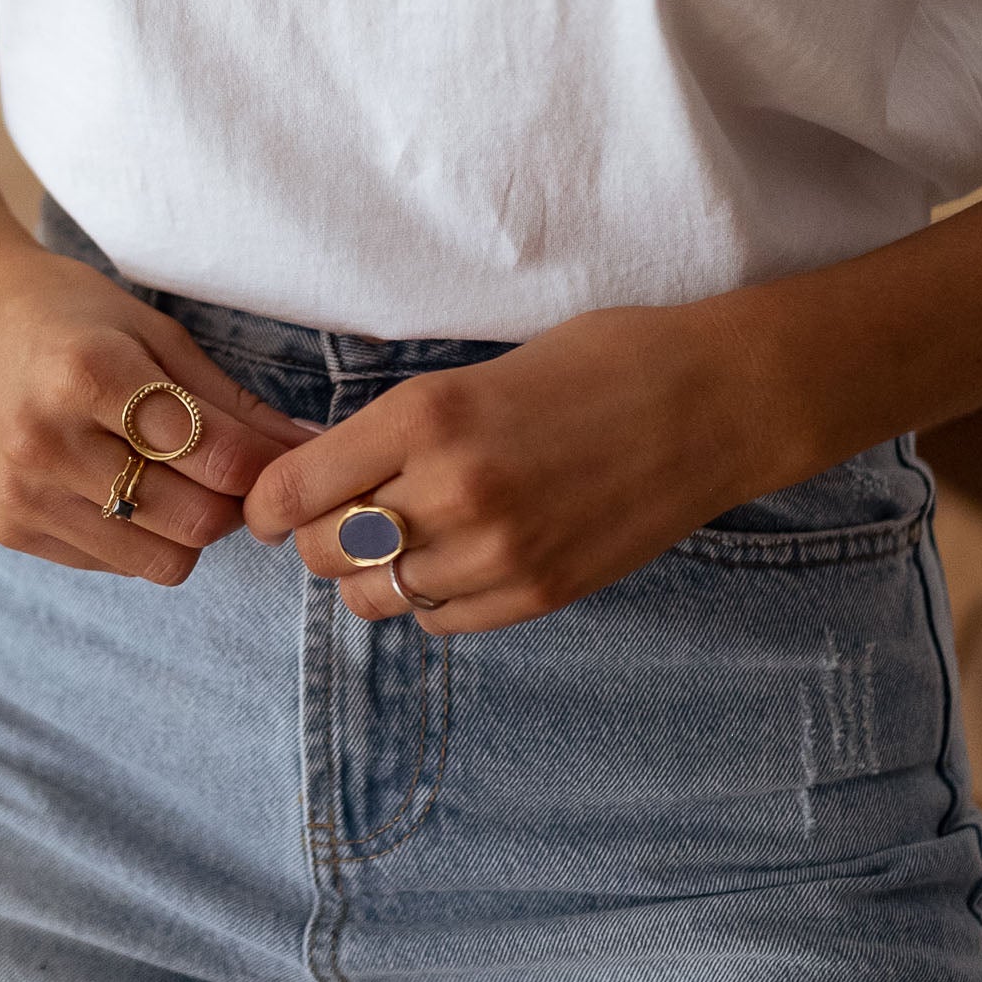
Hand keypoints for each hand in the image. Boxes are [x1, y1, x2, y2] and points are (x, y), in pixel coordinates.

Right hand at [0, 247, 320, 585]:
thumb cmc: (77, 316)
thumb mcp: (159, 334)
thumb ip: (234, 402)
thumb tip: (309, 452)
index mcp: (88, 373)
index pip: (213, 454)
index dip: (267, 463)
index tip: (286, 456)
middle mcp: (46, 441)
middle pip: (194, 519)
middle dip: (234, 503)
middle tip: (233, 471)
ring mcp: (23, 492)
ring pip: (161, 560)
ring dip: (190, 528)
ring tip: (178, 478)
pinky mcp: (10, 528)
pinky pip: (116, 565)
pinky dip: (141, 535)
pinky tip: (122, 484)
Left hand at [242, 298, 769, 630]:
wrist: (713, 402)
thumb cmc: (597, 362)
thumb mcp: (473, 372)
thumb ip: (399, 429)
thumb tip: (324, 475)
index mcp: (425, 416)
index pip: (293, 490)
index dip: (268, 502)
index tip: (271, 503)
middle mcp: (451, 491)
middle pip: (324, 550)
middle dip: (317, 536)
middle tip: (340, 513)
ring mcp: (497, 553)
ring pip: (376, 596)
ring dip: (373, 572)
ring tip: (403, 535)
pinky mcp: (538, 593)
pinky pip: (439, 619)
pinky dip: (430, 595)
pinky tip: (457, 556)